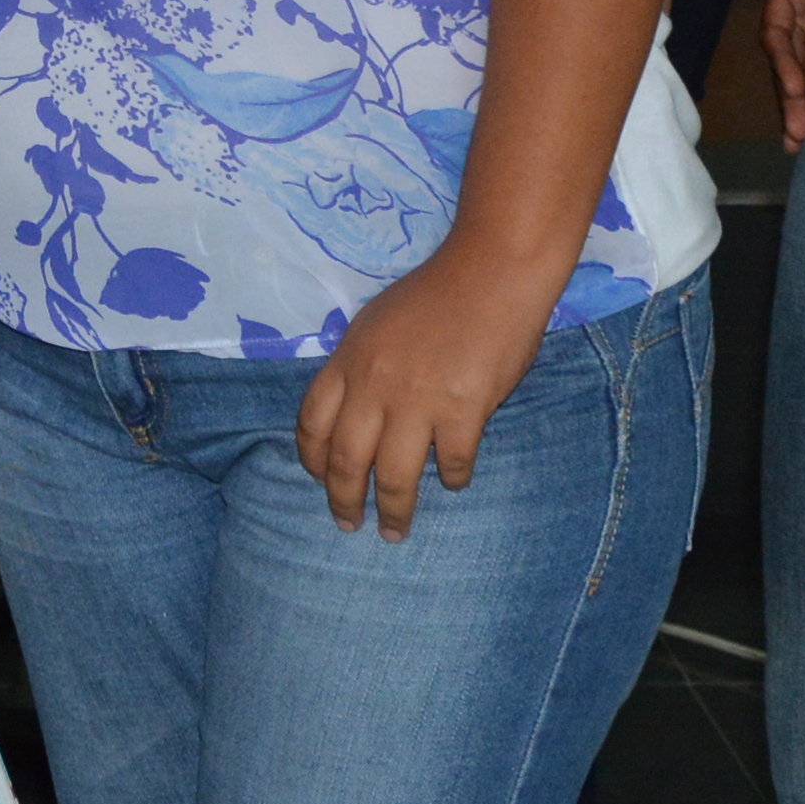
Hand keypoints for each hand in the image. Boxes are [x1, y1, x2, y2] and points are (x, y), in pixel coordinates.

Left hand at [297, 247, 558, 536]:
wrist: (492, 272)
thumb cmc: (437, 294)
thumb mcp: (377, 323)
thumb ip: (361, 366)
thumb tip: (353, 414)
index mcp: (349, 360)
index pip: (312, 423)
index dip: (312, 460)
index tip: (319, 481)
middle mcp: (375, 384)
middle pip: (346, 459)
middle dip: (344, 500)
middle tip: (350, 525)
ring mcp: (418, 399)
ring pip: (394, 475)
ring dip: (394, 510)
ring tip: (395, 530)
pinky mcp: (463, 410)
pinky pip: (452, 463)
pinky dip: (452, 478)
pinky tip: (454, 482)